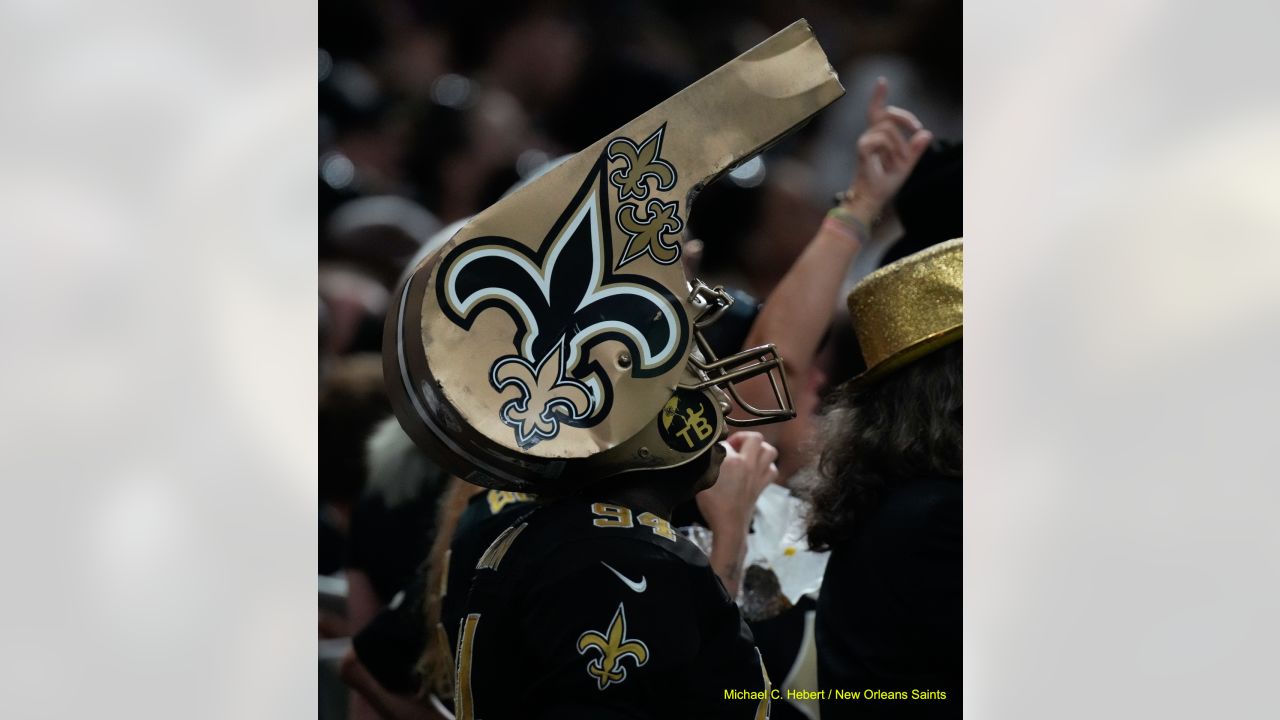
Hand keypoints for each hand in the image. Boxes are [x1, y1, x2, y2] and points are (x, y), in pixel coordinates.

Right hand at [696, 432, 778, 536]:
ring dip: (759, 449)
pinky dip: (766, 465)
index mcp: (731, 462)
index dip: (716, 446)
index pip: (725, 442)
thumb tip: (710, 450)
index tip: (712, 453)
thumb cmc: (713, 505)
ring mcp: (758, 474)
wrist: (729, 525)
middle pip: (755, 438)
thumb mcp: (702, 480)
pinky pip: (772, 468)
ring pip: (770, 450)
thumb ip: (706, 461)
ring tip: (747, 454)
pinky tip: (755, 469)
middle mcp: (748, 464)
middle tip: (733, 446)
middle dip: (743, 438)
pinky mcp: (763, 485)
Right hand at [843, 77, 932, 223]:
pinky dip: (891, 151)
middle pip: (888, 114)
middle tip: (918, 129)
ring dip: (900, 146)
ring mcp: (865, 141)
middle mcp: (870, 136)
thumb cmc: (885, 183)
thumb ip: (916, 150)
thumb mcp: (906, 164)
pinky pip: (883, 140)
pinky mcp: (862, 149)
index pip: (878, 112)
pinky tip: (887, 164)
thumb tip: (927, 133)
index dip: (878, 96)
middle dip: (905, 118)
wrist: (873, 199)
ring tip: (897, 163)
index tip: (881, 81)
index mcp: (879, 137)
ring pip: (889, 129)